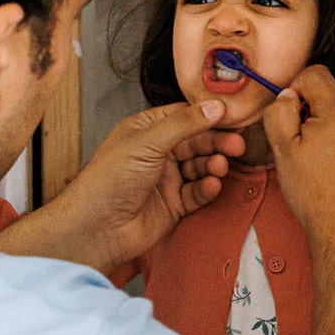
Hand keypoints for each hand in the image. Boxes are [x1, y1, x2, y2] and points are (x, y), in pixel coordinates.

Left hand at [0, 100, 243, 276]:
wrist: (97, 229)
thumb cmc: (111, 179)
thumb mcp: (148, 143)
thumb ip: (185, 124)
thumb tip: (217, 105)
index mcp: (147, 130)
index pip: (184, 116)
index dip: (208, 115)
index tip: (234, 115)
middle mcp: (158, 152)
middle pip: (197, 141)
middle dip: (217, 142)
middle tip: (237, 145)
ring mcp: (167, 179)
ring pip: (200, 166)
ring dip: (212, 165)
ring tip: (220, 166)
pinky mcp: (174, 204)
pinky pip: (197, 192)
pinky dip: (206, 188)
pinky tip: (211, 185)